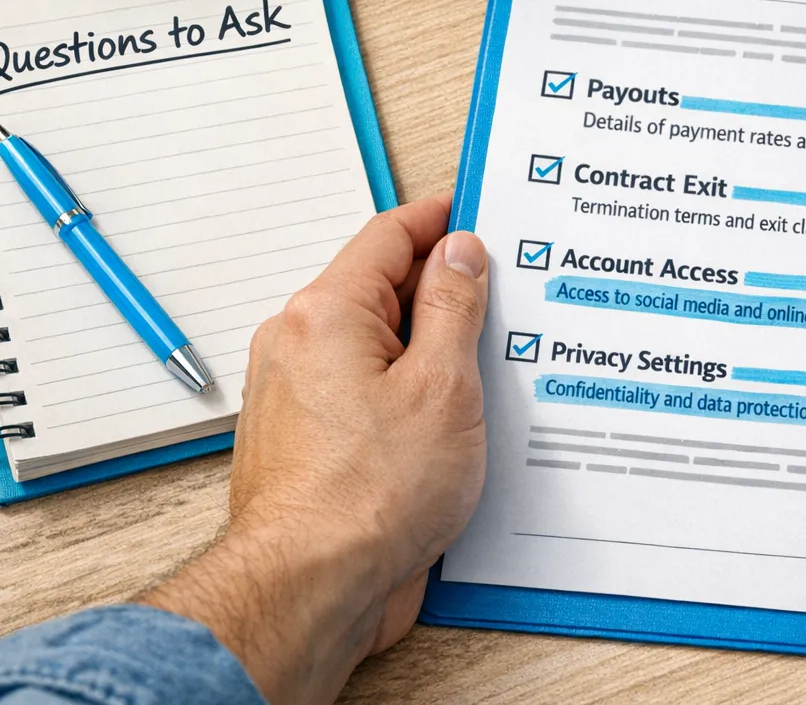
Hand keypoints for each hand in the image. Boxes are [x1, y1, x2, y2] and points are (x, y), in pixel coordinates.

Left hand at [141, 193, 488, 703]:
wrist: (311, 589)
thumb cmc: (368, 497)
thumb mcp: (443, 385)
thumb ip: (454, 306)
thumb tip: (460, 253)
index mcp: (326, 312)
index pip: (389, 235)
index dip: (443, 219)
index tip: (482, 215)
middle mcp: (299, 344)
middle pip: (382, 289)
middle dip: (446, 290)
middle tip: (506, 297)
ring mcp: (300, 395)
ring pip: (378, 346)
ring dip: (433, 351)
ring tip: (491, 366)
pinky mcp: (312, 441)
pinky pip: (367, 394)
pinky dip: (410, 394)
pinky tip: (454, 419)